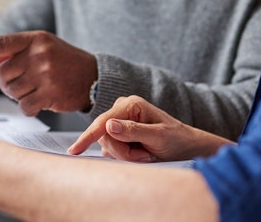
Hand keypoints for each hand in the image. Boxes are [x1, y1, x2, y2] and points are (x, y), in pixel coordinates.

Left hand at [0, 31, 97, 115]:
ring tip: (32, 90)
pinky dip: (27, 107)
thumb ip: (15, 53)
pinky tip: (39, 100)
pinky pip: (24, 106)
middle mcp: (39, 55)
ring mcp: (45, 75)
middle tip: (20, 82)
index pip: (1, 42)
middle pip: (2, 74)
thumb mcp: (42, 48)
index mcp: (35, 39)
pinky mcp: (50, 94)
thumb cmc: (63, 61)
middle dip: (6, 82)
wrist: (93, 77)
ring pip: (11, 91)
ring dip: (17, 95)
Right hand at [68, 95, 231, 161]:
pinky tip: (139, 153)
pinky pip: (110, 147)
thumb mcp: (158, 136)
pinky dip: (124, 155)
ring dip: (125, 155)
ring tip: (145, 154)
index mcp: (131, 104)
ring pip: (107, 144)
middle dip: (122, 151)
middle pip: (104, 136)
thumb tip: (109, 125)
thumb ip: (133, 131)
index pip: (103, 122)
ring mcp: (119, 120)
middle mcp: (122, 108)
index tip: (74, 151)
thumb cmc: (176, 139)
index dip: (88, 137)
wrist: (185, 146)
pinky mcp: (118, 132)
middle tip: (144, 156)